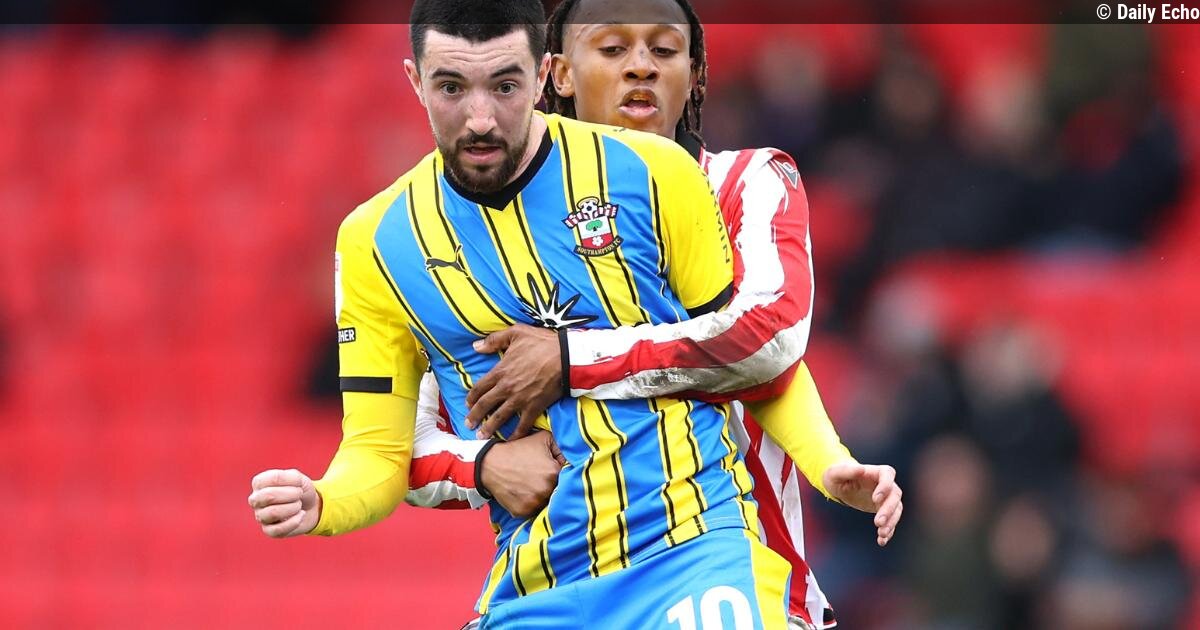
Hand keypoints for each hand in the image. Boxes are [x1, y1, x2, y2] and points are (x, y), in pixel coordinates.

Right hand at [248, 469, 320, 537]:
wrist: (309, 506)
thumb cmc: (299, 489)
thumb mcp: (298, 477)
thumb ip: (291, 477)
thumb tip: (287, 487)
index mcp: (259, 483)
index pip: (273, 478)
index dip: (291, 481)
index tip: (298, 484)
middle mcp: (255, 499)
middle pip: (269, 496)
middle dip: (292, 495)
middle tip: (299, 495)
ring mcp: (260, 516)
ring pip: (273, 513)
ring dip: (293, 508)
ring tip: (298, 505)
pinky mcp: (268, 530)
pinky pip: (278, 529)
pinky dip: (295, 521)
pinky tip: (300, 515)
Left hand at [466, 324, 562, 438]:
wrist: (565, 357)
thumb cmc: (542, 343)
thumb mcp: (516, 333)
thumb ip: (494, 340)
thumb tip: (476, 346)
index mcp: (500, 371)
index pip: (479, 387)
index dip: (471, 397)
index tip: (467, 404)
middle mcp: (506, 388)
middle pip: (485, 405)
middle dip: (474, 416)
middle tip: (468, 424)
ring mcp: (520, 399)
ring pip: (499, 417)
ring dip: (489, 428)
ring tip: (481, 436)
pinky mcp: (534, 407)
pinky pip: (522, 425)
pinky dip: (516, 434)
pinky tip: (510, 440)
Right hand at [480, 431, 566, 517]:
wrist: (491, 463)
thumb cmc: (518, 450)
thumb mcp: (543, 439)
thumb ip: (563, 445)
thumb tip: (577, 453)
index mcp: (554, 472)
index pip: (569, 477)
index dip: (563, 474)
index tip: (556, 471)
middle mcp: (546, 490)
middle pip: (558, 492)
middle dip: (554, 486)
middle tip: (542, 479)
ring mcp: (534, 502)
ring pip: (546, 503)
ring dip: (543, 497)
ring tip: (533, 486)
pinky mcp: (522, 511)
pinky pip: (533, 511)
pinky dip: (531, 505)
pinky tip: (524, 494)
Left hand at [822, 461, 902, 546]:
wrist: (838, 485)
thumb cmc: (835, 476)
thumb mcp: (835, 473)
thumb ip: (847, 471)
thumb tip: (861, 470)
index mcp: (873, 472)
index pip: (887, 474)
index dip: (885, 486)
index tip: (876, 499)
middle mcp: (884, 484)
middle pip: (895, 495)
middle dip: (888, 509)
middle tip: (877, 523)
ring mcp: (885, 497)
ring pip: (896, 509)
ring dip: (891, 522)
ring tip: (881, 534)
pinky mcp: (883, 509)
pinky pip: (891, 520)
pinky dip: (888, 530)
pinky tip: (881, 541)